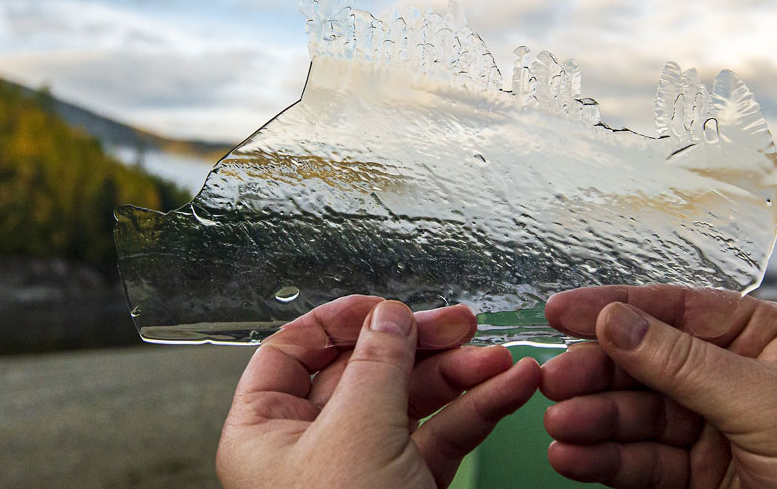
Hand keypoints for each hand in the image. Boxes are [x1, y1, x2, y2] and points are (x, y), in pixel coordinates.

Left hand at [217, 295, 540, 488]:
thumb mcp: (356, 435)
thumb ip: (376, 365)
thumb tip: (388, 316)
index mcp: (267, 431)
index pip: (293, 352)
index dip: (341, 321)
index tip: (388, 305)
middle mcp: (312, 447)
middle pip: (366, 369)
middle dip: (420, 344)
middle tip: (461, 324)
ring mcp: (365, 468)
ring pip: (413, 400)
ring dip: (461, 374)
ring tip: (500, 359)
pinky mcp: (409, 488)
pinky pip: (443, 435)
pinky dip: (478, 408)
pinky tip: (509, 387)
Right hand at [541, 285, 776, 488]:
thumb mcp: (771, 402)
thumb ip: (687, 363)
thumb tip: (616, 318)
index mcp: (768, 339)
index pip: (679, 310)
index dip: (617, 307)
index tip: (559, 310)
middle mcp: (739, 380)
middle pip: (649, 364)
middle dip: (600, 373)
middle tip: (555, 384)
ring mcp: (721, 433)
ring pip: (641, 419)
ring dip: (596, 423)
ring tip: (560, 430)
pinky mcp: (707, 483)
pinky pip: (646, 466)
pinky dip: (608, 463)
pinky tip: (577, 459)